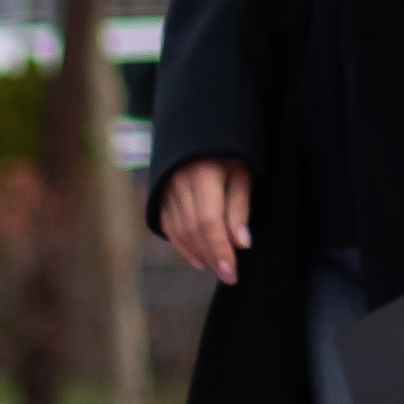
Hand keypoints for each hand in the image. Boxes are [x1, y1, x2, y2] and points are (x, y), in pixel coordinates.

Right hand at [160, 157, 254, 284]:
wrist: (201, 128)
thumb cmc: (229, 151)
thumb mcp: (242, 171)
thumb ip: (240, 207)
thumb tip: (242, 244)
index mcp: (202, 174)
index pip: (208, 221)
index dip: (220, 249)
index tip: (232, 272)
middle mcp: (178, 183)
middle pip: (193, 229)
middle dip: (213, 256)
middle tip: (230, 276)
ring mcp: (166, 190)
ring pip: (180, 231)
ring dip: (199, 253)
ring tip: (218, 268)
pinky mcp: (160, 196)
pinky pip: (170, 227)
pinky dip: (183, 246)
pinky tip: (198, 260)